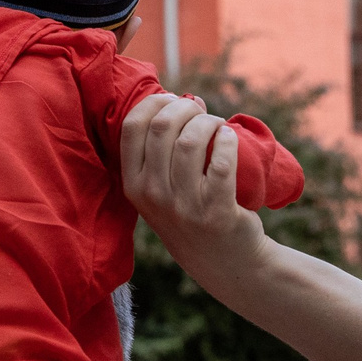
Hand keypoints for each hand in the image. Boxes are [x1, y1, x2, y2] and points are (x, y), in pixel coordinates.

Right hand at [119, 93, 262, 281]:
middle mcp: (153, 195)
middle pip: (163, 126)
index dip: (155, 102)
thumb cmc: (191, 213)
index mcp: (133, 185)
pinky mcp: (216, 210)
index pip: (132, 126)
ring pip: (191, 140)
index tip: (174, 101)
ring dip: (209, 122)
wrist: (224, 260)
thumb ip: (158, 151)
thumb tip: (182, 100)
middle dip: (187, 108)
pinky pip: (221, 161)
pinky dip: (227, 140)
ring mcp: (183, 205)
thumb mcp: (159, 190)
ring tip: (217, 126)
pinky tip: (229, 137)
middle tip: (202, 113)